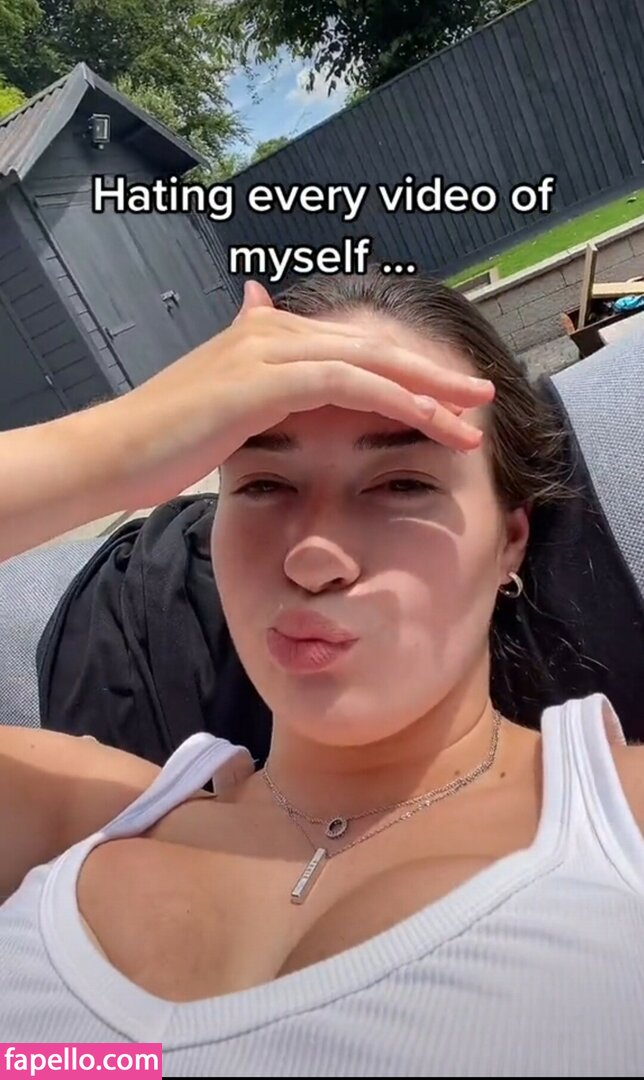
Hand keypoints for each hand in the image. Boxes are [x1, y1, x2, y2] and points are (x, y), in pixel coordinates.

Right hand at [113, 281, 494, 509]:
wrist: (113, 453)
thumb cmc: (164, 442)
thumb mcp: (219, 402)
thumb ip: (254, 372)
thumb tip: (260, 307)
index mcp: (266, 335)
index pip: (354, 348)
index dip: (406, 370)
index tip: (448, 396)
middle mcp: (271, 330)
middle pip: (373, 346)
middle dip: (433, 372)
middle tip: (481, 394)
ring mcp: (267, 350)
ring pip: (371, 361)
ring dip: (429, 389)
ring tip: (474, 414)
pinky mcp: (263, 379)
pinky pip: (348, 384)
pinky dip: (395, 400)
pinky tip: (430, 419)